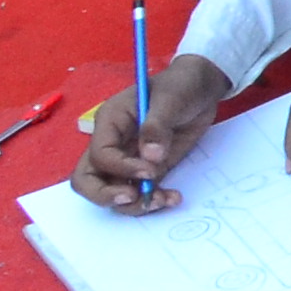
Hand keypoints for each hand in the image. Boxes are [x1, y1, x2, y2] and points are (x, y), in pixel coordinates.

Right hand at [71, 49, 231, 211]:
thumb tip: (151, 157)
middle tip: (133, 198)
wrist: (202, 90)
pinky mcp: (147, 170)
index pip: (99, 154)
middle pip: (87, 180)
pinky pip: (140, 193)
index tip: (150, 170)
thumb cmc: (181, 85)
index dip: (120, 167)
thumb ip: (158, 126)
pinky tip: (172, 198)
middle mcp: (112, 144)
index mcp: (110, 122)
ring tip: (162, 200)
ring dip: (133, 204)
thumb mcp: (171, 98)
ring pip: (112, 192)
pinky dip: (152, 201)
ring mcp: (128, 160)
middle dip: (105, 195)